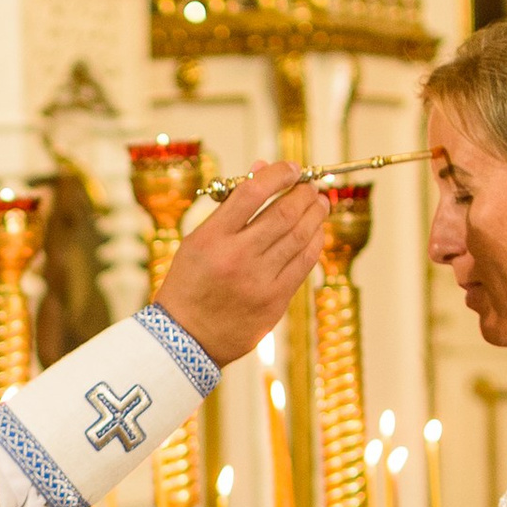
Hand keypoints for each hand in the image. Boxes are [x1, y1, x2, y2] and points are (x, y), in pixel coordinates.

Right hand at [154, 161, 329, 369]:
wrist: (186, 338)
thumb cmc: (190, 283)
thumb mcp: (198, 241)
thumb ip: (230, 207)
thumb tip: (262, 171)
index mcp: (211, 239)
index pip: (251, 193)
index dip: (278, 175)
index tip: (292, 168)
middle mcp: (235, 258)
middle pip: (282, 214)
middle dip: (304, 194)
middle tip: (311, 186)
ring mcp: (257, 282)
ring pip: (298, 237)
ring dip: (315, 215)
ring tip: (320, 203)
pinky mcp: (274, 302)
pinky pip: (304, 264)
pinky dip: (314, 243)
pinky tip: (316, 232)